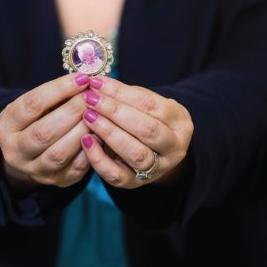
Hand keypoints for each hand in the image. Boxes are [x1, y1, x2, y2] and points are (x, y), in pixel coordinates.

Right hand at [0, 73, 91, 188]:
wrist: (31, 151)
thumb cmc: (37, 117)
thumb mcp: (35, 104)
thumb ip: (55, 94)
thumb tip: (84, 80)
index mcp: (6, 126)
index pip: (32, 105)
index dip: (59, 89)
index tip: (81, 78)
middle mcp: (16, 151)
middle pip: (44, 132)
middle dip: (72, 111)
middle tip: (91, 97)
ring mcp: (36, 170)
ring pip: (60, 153)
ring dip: (82, 130)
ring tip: (97, 113)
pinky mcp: (57, 181)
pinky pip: (76, 168)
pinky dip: (90, 150)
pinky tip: (100, 133)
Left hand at [78, 77, 192, 188]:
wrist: (154, 150)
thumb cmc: (146, 117)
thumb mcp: (145, 103)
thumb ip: (125, 95)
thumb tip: (96, 84)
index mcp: (180, 122)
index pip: (150, 105)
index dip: (121, 92)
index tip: (97, 82)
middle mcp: (174, 148)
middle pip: (146, 129)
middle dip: (115, 112)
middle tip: (91, 99)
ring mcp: (157, 169)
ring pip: (135, 153)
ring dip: (108, 132)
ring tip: (88, 116)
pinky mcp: (136, 184)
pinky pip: (117, 176)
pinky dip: (99, 159)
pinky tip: (86, 140)